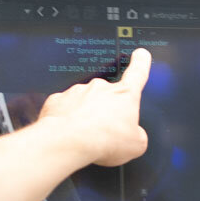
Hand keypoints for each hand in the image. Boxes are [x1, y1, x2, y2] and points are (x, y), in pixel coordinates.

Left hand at [37, 47, 150, 166]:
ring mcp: (78, 92)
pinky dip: (67, 121)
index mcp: (124, 95)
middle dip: (106, 112)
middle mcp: (101, 88)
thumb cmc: (103, 140)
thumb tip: (133, 136)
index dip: (140, 63)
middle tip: (105, 133)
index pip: (137, 73)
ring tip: (87, 138)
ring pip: (85, 103)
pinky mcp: (58, 101)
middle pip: (107, 97)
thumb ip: (137, 135)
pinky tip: (69, 134)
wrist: (69, 142)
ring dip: (86, 117)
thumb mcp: (136, 145)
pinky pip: (66, 110)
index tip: (140, 55)